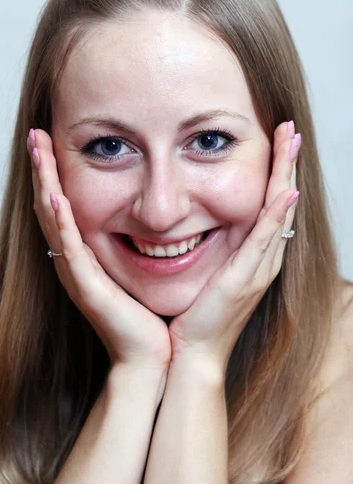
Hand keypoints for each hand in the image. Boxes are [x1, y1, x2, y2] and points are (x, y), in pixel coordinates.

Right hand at [27, 128, 171, 375]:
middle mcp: (74, 261)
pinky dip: (60, 221)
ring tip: (36, 148)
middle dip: (41, 169)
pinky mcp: (86, 288)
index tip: (53, 140)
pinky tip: (55, 195)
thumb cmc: (148, 317)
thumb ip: (139, 244)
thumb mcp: (140, 270)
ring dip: (43, 183)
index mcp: (86, 255)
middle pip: (49, 206)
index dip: (54, 173)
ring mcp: (76, 274)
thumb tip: (157, 217)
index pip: (64, 205)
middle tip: (36, 133)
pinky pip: (69, 249)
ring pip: (52, 220)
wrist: (150, 358)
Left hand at [167, 120, 299, 377]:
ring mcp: (258, 269)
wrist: (192, 354)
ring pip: (279, 213)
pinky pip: (265, 240)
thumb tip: (196, 224)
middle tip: (291, 130)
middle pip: (281, 203)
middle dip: (287, 164)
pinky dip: (276, 214)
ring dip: (286, 176)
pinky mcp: (245, 279)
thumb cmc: (194, 317)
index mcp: (253, 257)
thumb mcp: (206, 274)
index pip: (270, 206)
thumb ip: (210, 250)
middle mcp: (263, 260)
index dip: (276, 173)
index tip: (276, 142)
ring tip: (291, 142)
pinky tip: (285, 189)